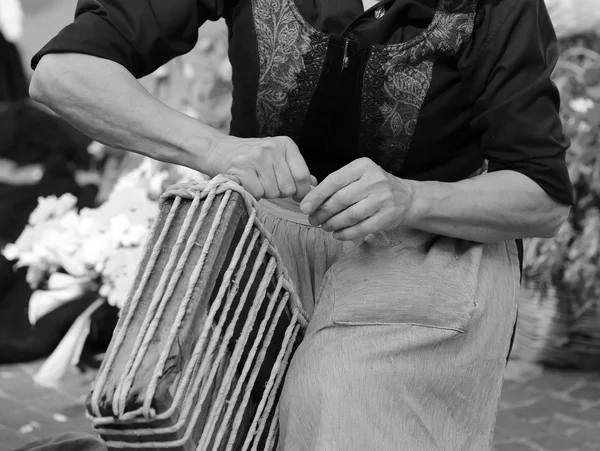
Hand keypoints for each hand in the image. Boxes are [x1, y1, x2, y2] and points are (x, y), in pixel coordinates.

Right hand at [209, 135, 316, 200]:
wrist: (219, 150)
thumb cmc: (252, 157)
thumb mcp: (277, 157)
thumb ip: (296, 170)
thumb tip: (314, 185)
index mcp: (286, 144)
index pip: (302, 176)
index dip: (301, 192)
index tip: (296, 196)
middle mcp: (272, 148)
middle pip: (288, 188)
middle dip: (280, 192)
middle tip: (269, 184)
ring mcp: (256, 157)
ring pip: (273, 192)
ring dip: (266, 193)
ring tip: (257, 181)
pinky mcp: (241, 169)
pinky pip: (258, 193)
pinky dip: (253, 194)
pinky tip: (247, 183)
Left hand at [299, 158, 413, 240]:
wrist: (406, 197)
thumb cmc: (373, 186)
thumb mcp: (358, 176)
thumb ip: (336, 185)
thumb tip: (308, 201)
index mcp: (363, 166)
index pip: (334, 180)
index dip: (317, 195)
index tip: (304, 207)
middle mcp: (374, 179)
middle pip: (341, 199)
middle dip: (322, 212)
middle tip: (313, 220)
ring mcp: (383, 198)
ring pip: (351, 215)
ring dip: (333, 224)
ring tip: (324, 227)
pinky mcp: (388, 216)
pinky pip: (362, 228)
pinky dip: (346, 233)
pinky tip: (337, 234)